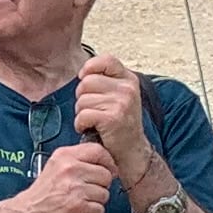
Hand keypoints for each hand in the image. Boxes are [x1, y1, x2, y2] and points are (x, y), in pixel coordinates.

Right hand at [25, 140, 117, 212]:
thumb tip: (104, 162)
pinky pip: (99, 209)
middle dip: (102, 186)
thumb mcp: (56, 166)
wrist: (28, 212)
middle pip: (106, 174)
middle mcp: (70, 168)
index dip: (108, 162)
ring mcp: (74, 186)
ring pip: (104, 193)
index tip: (107, 170)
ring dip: (97, 201)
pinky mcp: (77, 205)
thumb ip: (77, 160)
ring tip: (83, 202)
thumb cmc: (43, 193)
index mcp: (65, 156)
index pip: (98, 150)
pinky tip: (82, 212)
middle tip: (90, 191)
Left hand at [72, 51, 151, 173]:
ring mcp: (122, 103)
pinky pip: (83, 115)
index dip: (90, 67)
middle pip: (86, 81)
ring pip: (82, 99)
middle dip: (82, 97)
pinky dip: (81, 124)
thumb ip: (106, 81)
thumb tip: (82, 72)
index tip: (85, 78)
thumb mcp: (119, 96)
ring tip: (93, 121)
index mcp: (129, 80)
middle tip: (92, 110)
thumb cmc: (120, 124)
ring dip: (81, 113)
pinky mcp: (113, 118)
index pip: (106, 60)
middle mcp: (128, 88)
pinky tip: (90, 129)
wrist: (131, 151)